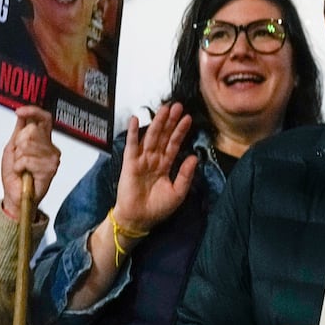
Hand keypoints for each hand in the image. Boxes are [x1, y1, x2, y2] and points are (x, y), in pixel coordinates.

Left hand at [0, 106, 60, 213]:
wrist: (15, 195)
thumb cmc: (15, 174)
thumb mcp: (13, 147)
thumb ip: (19, 131)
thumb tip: (22, 114)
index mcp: (44, 140)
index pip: (44, 119)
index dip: (33, 111)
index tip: (19, 111)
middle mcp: (51, 147)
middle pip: (32, 130)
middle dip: (18, 143)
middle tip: (19, 157)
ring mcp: (52, 158)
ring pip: (28, 145)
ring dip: (18, 157)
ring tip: (21, 166)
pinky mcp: (50, 169)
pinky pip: (28, 159)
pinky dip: (20, 166)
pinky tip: (23, 173)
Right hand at [110, 103, 197, 234]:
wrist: (139, 219)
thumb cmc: (158, 208)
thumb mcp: (178, 192)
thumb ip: (185, 174)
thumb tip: (193, 157)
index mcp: (166, 165)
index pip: (174, 144)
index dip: (181, 131)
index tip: (188, 118)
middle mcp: (154, 159)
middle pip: (164, 136)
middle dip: (170, 121)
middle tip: (177, 105)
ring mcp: (142, 159)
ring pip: (151, 137)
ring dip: (157, 122)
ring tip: (164, 108)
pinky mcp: (130, 163)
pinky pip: (132, 145)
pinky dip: (134, 132)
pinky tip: (136, 119)